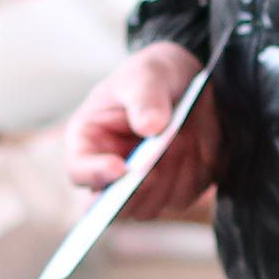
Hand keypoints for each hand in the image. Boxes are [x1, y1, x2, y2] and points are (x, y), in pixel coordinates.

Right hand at [63, 42, 213, 197]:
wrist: (192, 84)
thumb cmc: (156, 75)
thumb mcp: (149, 73)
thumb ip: (145, 97)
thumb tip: (149, 128)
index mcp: (89, 140)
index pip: (79, 170)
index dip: (96, 174)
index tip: (121, 167)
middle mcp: (111, 171)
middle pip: (114, 206)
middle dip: (141, 187)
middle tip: (162, 156)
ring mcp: (141, 186)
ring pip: (151, 205)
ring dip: (172, 174)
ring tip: (185, 133)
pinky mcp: (172, 190)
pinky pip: (182, 196)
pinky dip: (194, 173)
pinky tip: (198, 142)